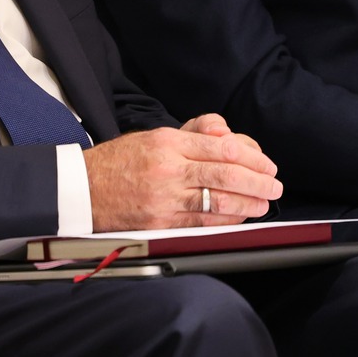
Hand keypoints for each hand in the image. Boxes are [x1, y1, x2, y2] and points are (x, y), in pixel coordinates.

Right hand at [84, 125, 281, 230]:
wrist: (83, 189)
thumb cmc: (119, 162)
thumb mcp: (153, 135)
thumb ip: (192, 133)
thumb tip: (226, 134)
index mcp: (167, 142)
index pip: (221, 146)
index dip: (251, 157)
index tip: (266, 163)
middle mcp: (168, 168)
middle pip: (225, 173)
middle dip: (257, 181)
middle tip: (274, 185)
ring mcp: (165, 198)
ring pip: (218, 200)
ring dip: (248, 203)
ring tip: (263, 202)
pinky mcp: (161, 222)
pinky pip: (202, 223)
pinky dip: (226, 221)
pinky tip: (239, 217)